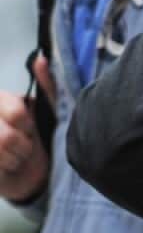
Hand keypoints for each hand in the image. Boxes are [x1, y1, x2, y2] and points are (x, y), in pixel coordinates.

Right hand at [0, 56, 52, 202]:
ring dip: (16, 157)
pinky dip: (7, 167)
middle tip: (23, 145)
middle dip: (22, 142)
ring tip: (16, 157)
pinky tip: (6, 166)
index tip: (29, 128)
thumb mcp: (48, 111)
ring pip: (2, 145)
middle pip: (8, 131)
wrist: (32, 175)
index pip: (17, 111)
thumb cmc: (39, 140)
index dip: (25, 123)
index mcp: (2, 100)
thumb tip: (41, 57)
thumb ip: (47, 84)